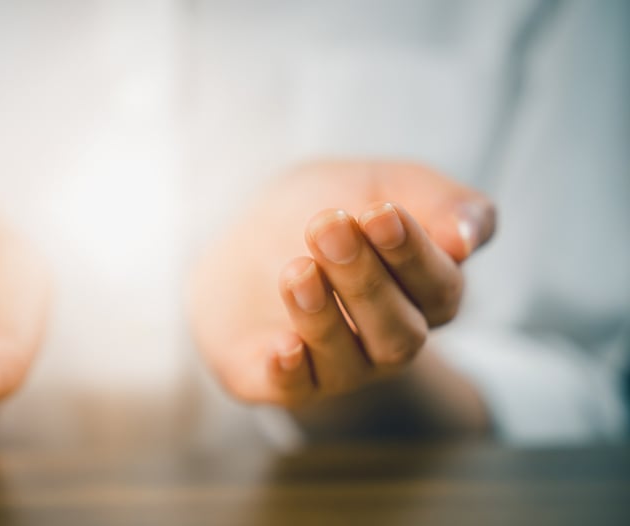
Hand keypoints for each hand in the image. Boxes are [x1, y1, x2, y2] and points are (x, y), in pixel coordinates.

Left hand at [188, 161, 494, 408]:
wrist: (248, 230)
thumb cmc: (331, 208)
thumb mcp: (385, 184)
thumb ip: (442, 203)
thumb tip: (467, 238)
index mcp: (425, 294)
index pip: (438, 287)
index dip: (412, 254)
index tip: (379, 212)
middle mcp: (388, 340)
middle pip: (397, 332)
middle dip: (364, 280)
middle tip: (328, 228)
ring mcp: (335, 366)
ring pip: (347, 361)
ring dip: (323, 317)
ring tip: (298, 270)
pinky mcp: (276, 377)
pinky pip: (293, 390)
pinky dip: (289, 372)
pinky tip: (282, 346)